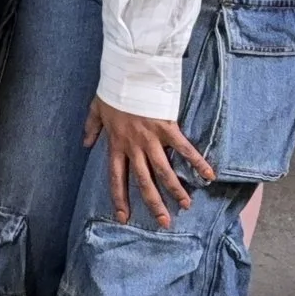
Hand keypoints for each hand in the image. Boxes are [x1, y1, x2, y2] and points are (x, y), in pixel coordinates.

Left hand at [83, 98, 216, 228]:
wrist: (128, 72)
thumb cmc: (113, 90)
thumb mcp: (96, 109)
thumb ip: (91, 128)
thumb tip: (86, 144)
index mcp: (116, 144)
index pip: (116, 177)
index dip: (119, 197)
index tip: (123, 216)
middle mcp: (134, 146)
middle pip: (143, 181)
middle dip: (153, 203)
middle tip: (164, 222)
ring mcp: (151, 139)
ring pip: (164, 170)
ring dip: (176, 189)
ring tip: (186, 205)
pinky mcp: (167, 128)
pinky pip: (184, 149)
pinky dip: (197, 162)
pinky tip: (209, 175)